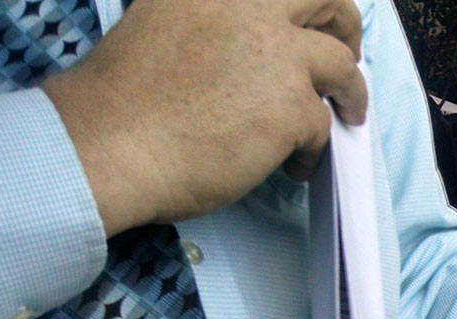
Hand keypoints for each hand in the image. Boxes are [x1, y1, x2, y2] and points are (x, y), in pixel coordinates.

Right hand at [43, 0, 369, 235]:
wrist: (107, 144)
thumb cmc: (121, 99)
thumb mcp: (163, 23)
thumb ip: (214, 22)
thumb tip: (250, 45)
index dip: (305, 6)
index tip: (310, 21)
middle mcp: (249, 8)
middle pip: (328, 0)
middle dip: (345, 26)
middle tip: (347, 53)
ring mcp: (277, 56)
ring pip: (342, 66)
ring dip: (349, 93)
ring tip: (344, 114)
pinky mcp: (291, 105)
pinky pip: (324, 125)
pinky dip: (314, 148)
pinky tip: (293, 163)